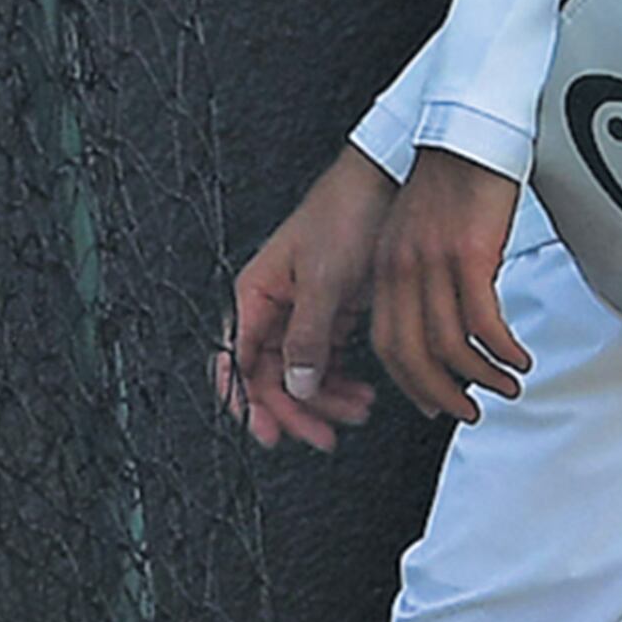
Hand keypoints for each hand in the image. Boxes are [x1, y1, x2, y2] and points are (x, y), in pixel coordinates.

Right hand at [215, 144, 390, 450]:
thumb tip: (292, 385)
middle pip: (268, 377)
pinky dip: (340, 382)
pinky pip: (324, 362)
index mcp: (256, 294)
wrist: (386, 185)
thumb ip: (305, 335)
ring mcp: (300, 312)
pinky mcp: (328, 314)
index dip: (248, 403)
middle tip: (324, 436)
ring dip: (324, 400)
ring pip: (299, 375)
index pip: (235, 361)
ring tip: (358, 410)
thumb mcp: (324, 279)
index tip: (270, 433)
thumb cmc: (346, 215)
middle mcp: (273, 306)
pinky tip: (362, 391)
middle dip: (296, 410)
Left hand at [370, 149, 531, 422]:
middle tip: (470, 411)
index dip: (410, 383)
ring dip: (481, 377)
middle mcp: (402, 268)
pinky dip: (502, 350)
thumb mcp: (416, 236)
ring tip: (506, 384)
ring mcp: (433, 262)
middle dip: (442, 394)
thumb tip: (437, 332)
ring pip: (449, 345)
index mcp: (386, 267)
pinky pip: (483, 321)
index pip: (386, 344)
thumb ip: (417, 282)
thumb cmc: (450, 183)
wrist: (469, 133)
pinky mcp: (469, 254)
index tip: (434, 403)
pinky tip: (518, 356)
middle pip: (412, 355)